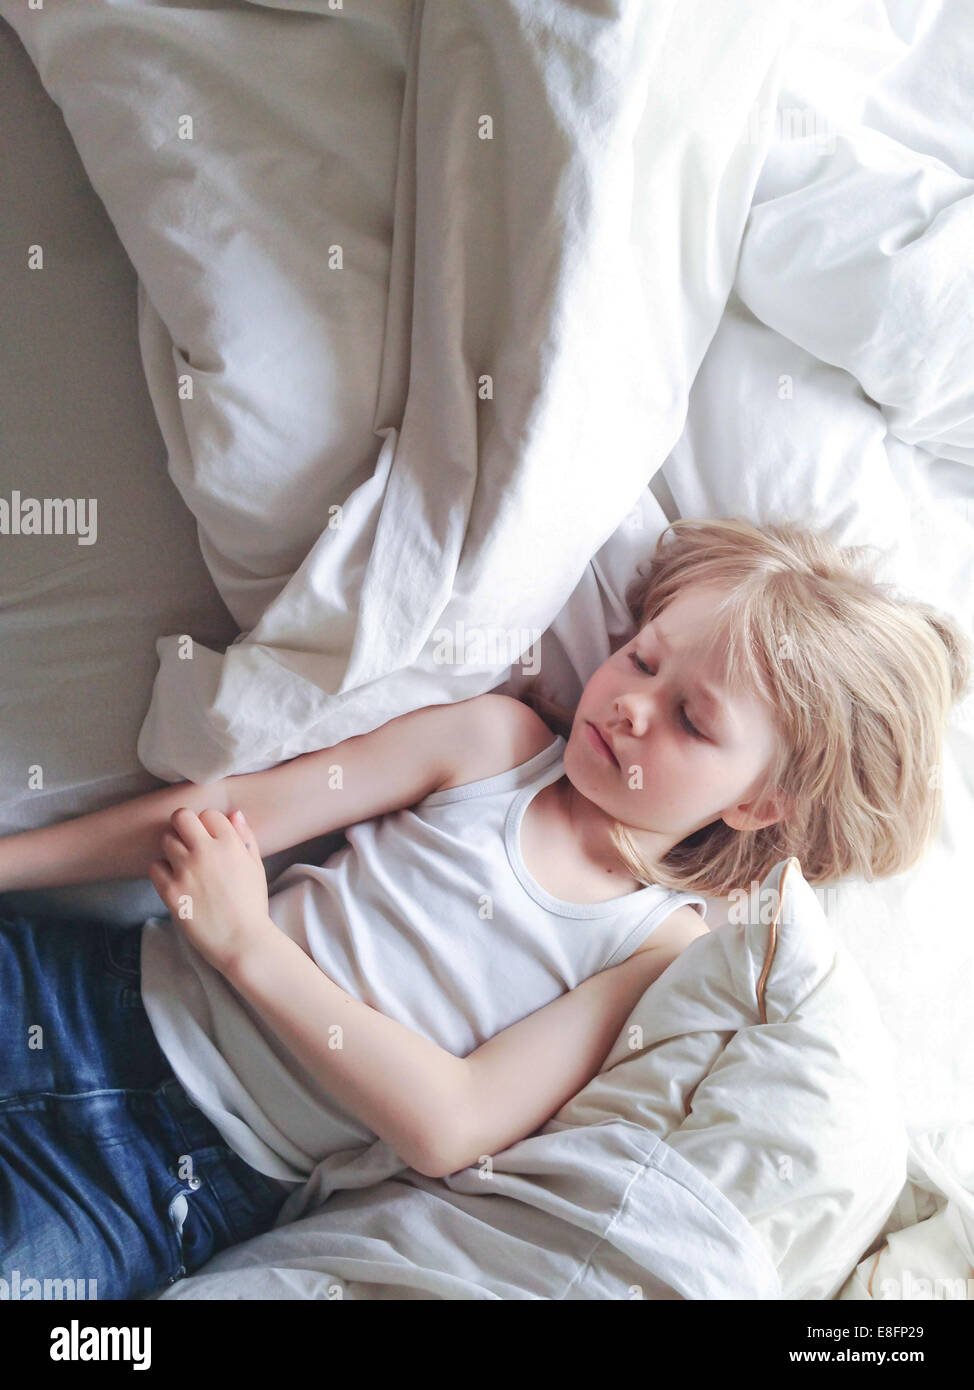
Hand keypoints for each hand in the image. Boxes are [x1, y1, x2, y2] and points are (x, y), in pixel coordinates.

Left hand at [149, 807, 273, 973]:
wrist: (242, 941)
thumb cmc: (252, 905)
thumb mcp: (256, 867)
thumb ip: (245, 837)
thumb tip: (235, 814)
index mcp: (230, 844)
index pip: (208, 814)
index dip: (208, 825)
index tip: (209, 838)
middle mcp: (206, 852)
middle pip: (181, 817)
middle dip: (183, 825)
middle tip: (188, 841)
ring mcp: (186, 871)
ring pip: (166, 840)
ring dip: (173, 849)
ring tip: (183, 865)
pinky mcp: (171, 891)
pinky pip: (155, 867)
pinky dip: (162, 871)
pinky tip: (175, 881)